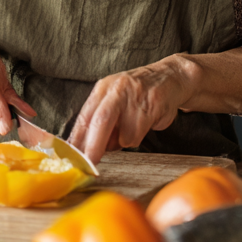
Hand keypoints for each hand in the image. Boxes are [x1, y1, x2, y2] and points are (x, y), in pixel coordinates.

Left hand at [68, 57, 191, 160]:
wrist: (168, 78)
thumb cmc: (135, 94)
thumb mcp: (112, 100)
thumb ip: (99, 120)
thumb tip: (84, 148)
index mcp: (102, 89)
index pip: (84, 117)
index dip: (77, 139)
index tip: (73, 158)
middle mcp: (116, 91)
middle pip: (101, 121)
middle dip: (94, 146)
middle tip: (90, 163)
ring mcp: (135, 98)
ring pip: (124, 136)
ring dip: (125, 141)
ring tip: (133, 127)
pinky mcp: (152, 106)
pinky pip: (140, 134)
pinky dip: (138, 137)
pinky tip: (145, 123)